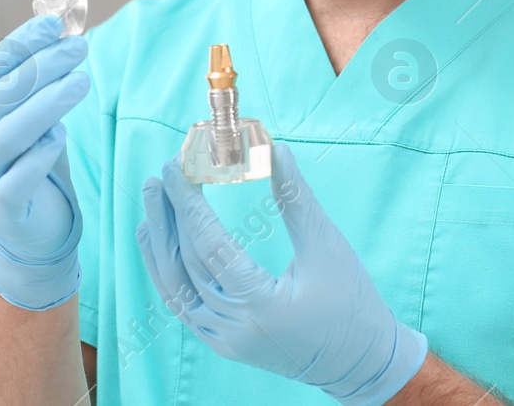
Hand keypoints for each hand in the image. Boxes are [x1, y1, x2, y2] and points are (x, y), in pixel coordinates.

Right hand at [0, 13, 91, 309]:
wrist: (23, 224)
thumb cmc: (20, 156)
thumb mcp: (13, 116)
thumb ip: (24, 78)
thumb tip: (56, 26)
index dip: (18, 45)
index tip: (52, 24)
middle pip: (0, 98)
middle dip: (43, 67)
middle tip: (78, 48)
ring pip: (11, 133)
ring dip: (49, 102)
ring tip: (82, 81)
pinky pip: (21, 177)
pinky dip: (42, 153)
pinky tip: (60, 135)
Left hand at [135, 143, 428, 405]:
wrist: (360, 363)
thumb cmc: (351, 302)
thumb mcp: (326, 246)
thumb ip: (296, 199)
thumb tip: (275, 150)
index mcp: (261, 305)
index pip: (209, 245)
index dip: (189, 203)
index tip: (175, 168)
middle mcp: (234, 328)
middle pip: (187, 263)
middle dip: (170, 215)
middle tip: (161, 173)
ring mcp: (225, 340)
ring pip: (177, 287)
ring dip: (161, 242)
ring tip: (152, 200)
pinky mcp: (224, 343)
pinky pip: (184, 305)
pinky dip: (167, 271)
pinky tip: (158, 241)